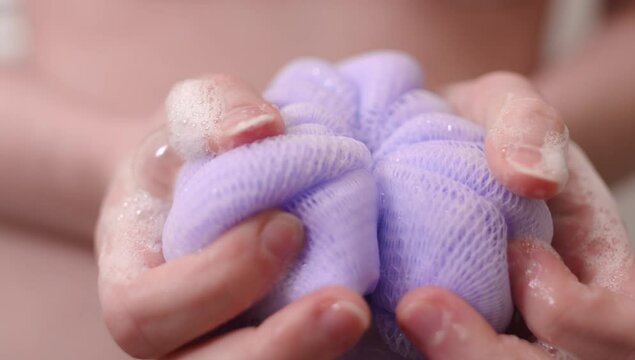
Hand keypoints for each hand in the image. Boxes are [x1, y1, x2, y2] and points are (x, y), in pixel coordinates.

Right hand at [95, 74, 369, 358]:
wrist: (209, 181)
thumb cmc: (194, 151)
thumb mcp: (191, 114)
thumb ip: (214, 113)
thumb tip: (258, 132)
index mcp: (133, 282)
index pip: (146, 312)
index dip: (214, 282)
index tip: (285, 226)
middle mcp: (172, 333)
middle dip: (276, 346)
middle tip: (344, 306)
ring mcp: (219, 345)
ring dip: (307, 356)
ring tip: (357, 314)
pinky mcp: (270, 340)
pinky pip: (296, 358)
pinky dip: (330, 351)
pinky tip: (369, 315)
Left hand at [395, 72, 634, 359]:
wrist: (433, 149)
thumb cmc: (478, 130)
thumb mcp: (507, 105)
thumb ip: (529, 124)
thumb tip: (531, 178)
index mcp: (594, 267)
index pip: (620, 327)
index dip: (579, 314)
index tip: (517, 256)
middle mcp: (551, 314)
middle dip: (491, 352)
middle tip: (418, 305)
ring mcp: (501, 328)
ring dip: (454, 356)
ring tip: (403, 309)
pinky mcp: (451, 337)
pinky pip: (441, 356)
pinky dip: (422, 349)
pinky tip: (376, 315)